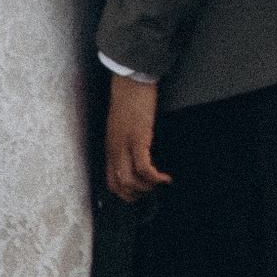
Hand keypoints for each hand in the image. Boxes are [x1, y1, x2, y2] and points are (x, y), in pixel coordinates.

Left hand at [105, 73, 168, 202]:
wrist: (130, 81)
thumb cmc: (128, 100)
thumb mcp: (121, 126)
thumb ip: (124, 142)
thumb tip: (135, 156)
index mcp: (110, 147)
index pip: (111, 182)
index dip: (125, 195)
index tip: (140, 195)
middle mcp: (114, 149)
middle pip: (119, 186)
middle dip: (137, 196)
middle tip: (152, 192)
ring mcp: (124, 145)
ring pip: (130, 181)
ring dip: (147, 188)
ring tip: (159, 184)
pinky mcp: (138, 138)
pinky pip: (144, 167)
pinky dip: (155, 177)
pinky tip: (165, 177)